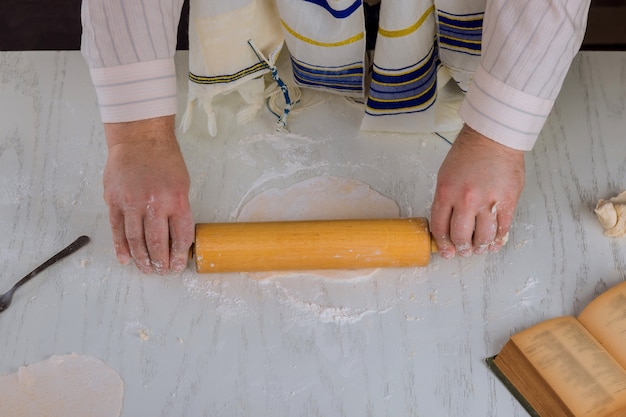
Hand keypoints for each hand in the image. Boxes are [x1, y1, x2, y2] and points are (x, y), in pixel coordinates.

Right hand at [103, 116, 193, 273]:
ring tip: (146, 270)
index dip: (179, 255)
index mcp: (177, 199)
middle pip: (157, 243)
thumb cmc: (164, 160)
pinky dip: (121, 247)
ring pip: (136, 240)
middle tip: (162, 272)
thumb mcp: (182, 184)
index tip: (178, 265)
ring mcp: (132, 203)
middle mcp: (154, 203)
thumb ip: (178, 210)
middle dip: (160, 262)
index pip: (180, 236)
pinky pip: (117, 230)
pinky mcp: (114, 201)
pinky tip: (125, 259)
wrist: (139, 139)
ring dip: (142, 259)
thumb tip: (175, 238)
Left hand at [430, 124, 524, 258]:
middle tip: (463, 251)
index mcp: (446, 193)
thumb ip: (445, 201)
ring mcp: (488, 201)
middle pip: (461, 236)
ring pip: (483, 237)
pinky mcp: (508, 201)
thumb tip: (446, 225)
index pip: (440, 227)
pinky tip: (494, 242)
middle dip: (461, 248)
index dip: (443, 243)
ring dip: (480, 247)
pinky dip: (498, 239)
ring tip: (479, 248)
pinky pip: (503, 228)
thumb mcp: (445, 176)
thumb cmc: (468, 154)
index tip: (446, 250)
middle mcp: (466, 199)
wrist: (493, 138)